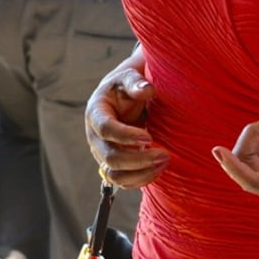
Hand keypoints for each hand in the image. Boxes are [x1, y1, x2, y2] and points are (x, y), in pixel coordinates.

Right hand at [85, 62, 168, 188]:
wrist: (122, 98)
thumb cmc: (127, 86)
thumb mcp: (129, 77)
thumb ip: (136, 82)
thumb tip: (147, 89)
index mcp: (95, 112)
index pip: (105, 129)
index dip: (126, 136)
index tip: (149, 137)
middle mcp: (94, 136)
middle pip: (111, 158)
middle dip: (139, 159)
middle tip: (164, 154)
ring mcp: (102, 153)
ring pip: (115, 175)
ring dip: (141, 173)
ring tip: (164, 162)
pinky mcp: (112, 165)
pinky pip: (123, 181)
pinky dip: (141, 179)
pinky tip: (158, 169)